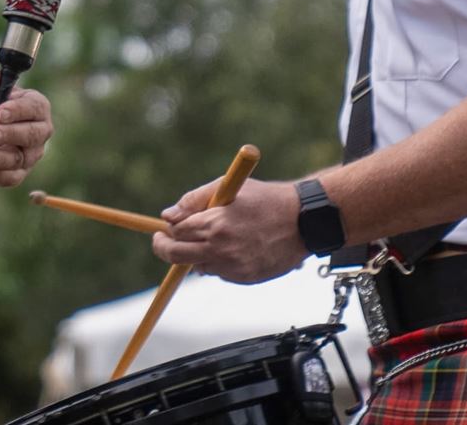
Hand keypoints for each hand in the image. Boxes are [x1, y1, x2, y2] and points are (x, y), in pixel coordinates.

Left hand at [0, 69, 51, 187]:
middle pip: (32, 135)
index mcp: (35, 106)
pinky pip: (12, 177)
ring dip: (2, 157)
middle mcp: (39, 131)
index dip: (18, 111)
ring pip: (21, 158)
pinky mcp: (18, 172)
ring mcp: (30, 154)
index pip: (34, 108)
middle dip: (10, 135)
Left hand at [151, 177, 305, 282]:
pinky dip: (218, 262)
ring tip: (213, 237)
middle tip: (163, 240)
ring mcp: (234, 267)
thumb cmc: (266, 200)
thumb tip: (168, 215)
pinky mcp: (246, 279)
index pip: (175, 233)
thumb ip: (194, 200)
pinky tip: (233, 247)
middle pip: (176, 256)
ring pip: (198, 266)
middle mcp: (222, 249)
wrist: (303, 222)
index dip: (166, 230)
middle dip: (164, 248)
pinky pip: (220, 273)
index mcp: (215, 224)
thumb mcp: (227, 187)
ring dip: (196, 254)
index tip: (162, 227)